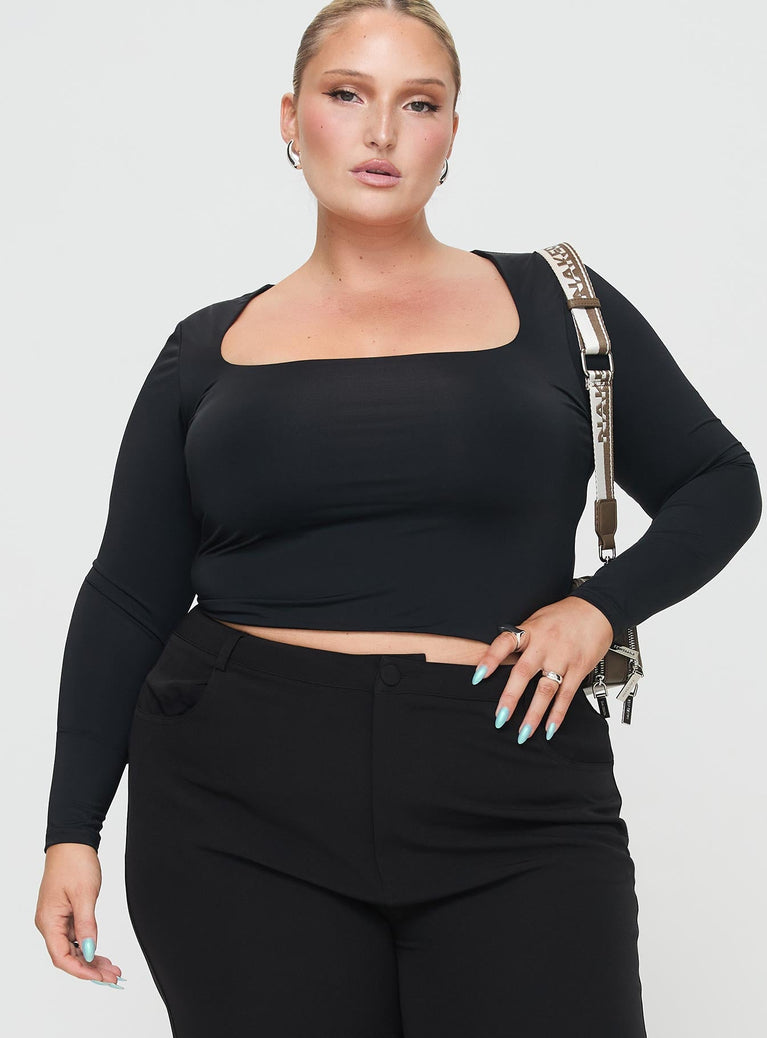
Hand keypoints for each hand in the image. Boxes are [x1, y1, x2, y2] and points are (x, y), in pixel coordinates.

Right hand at [35, 843, 123, 985]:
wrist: (72, 841)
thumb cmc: (74, 863)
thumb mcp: (85, 895)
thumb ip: (87, 925)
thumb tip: (89, 951)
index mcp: (48, 921)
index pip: (61, 957)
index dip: (81, 971)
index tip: (100, 977)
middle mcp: (48, 923)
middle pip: (67, 956)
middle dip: (90, 969)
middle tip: (113, 976)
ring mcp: (55, 918)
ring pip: (72, 948)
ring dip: (91, 959)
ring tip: (111, 968)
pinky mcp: (63, 913)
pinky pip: (74, 936)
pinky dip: (88, 945)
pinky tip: (100, 952)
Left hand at [477, 597, 613, 740]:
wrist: (598, 609)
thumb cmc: (564, 615)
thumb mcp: (537, 619)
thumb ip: (522, 639)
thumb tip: (502, 658)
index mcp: (530, 630)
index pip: (505, 643)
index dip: (490, 660)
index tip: (477, 677)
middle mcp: (545, 645)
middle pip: (523, 673)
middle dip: (510, 698)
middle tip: (499, 718)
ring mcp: (562, 657)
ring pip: (545, 690)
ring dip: (534, 714)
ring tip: (524, 732)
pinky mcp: (579, 668)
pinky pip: (567, 695)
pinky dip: (558, 713)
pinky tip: (550, 728)